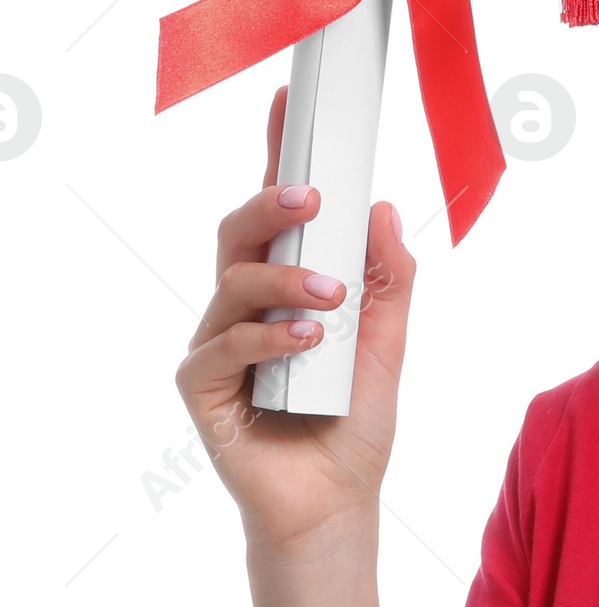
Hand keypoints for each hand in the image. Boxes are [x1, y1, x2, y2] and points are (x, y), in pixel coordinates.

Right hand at [175, 84, 416, 549]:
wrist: (335, 503)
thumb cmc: (353, 423)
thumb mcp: (389, 345)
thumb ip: (389, 281)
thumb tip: (381, 209)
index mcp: (287, 285)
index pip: (278, 213)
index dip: (277, 155)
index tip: (288, 102)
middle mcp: (246, 306)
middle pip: (241, 235)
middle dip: (271, 205)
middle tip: (310, 197)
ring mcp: (219, 342)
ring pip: (231, 281)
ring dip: (283, 279)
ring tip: (330, 294)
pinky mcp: (202, 385)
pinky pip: (222, 345)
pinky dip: (267, 338)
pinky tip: (307, 341)